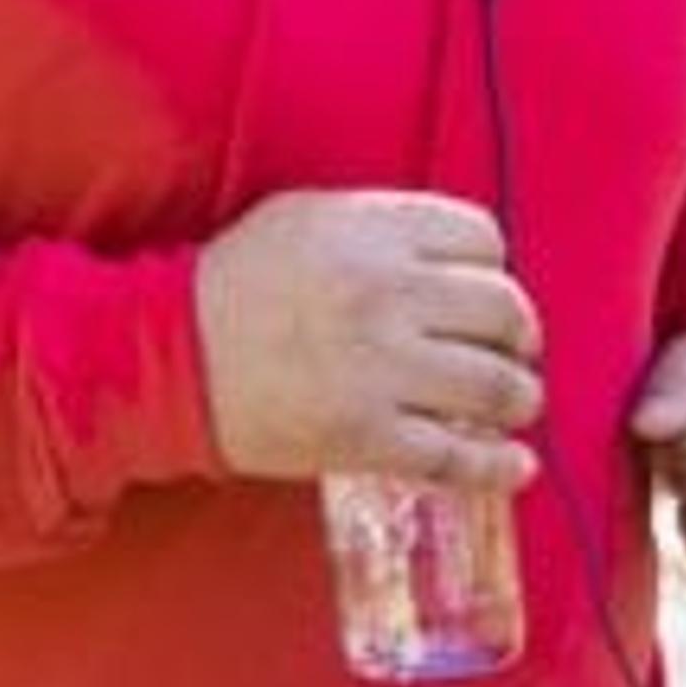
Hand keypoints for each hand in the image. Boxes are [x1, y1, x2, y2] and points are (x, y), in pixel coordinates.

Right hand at [194, 190, 540, 490]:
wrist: (165, 355)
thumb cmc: (234, 284)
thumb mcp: (306, 218)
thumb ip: (383, 227)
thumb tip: (458, 259)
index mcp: (370, 231)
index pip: (482, 239)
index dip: (494, 268)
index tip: (483, 292)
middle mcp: (385, 294)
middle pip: (504, 311)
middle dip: (519, 336)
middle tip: (512, 352)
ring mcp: (378, 369)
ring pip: (496, 387)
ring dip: (518, 399)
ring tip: (510, 405)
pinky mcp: (364, 438)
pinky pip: (457, 458)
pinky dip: (498, 468)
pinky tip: (515, 468)